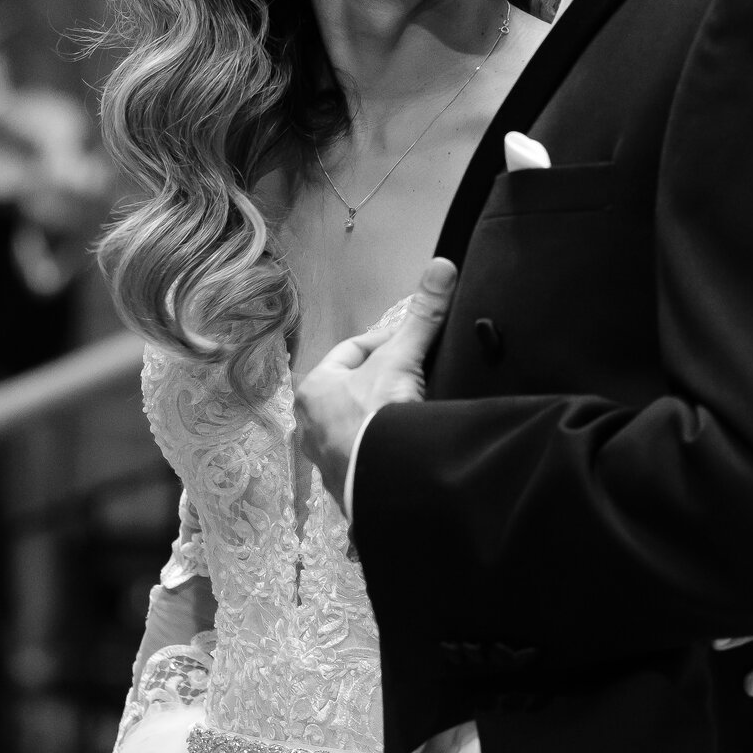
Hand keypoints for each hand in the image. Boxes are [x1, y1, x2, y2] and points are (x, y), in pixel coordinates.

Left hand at [293, 258, 456, 505]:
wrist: (386, 484)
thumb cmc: (378, 418)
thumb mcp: (402, 358)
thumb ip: (423, 315)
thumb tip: (441, 267)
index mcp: (314, 388)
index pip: (354, 350)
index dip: (388, 342)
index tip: (415, 344)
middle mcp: (311, 424)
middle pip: (357, 387)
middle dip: (387, 381)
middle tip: (418, 377)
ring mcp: (327, 458)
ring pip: (360, 422)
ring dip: (384, 416)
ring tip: (415, 410)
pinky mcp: (347, 485)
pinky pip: (367, 455)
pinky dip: (386, 448)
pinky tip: (406, 443)